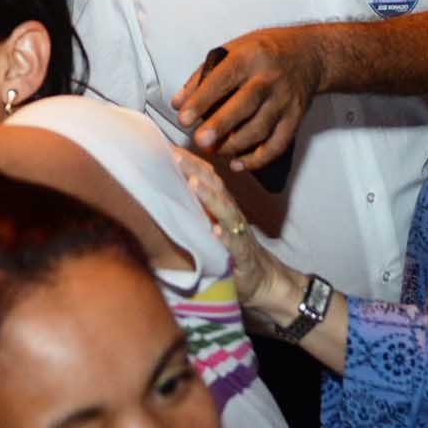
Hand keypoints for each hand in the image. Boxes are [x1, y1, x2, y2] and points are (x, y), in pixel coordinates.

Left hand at [168, 26, 320, 169]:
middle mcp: (269, 79)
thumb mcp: (233, 50)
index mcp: (250, 57)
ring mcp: (285, 100)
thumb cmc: (263, 52)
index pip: (223, 79)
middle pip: (245, 105)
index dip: (202, 100)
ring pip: (260, 128)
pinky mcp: (295, 118)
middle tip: (200, 142)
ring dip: (235, 145)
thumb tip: (178, 103)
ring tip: (214, 151)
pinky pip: (277, 144)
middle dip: (220, 125)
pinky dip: (257, 159)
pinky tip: (237, 163)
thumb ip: (203, 76)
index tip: (183, 118)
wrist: (309, 54)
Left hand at [169, 146, 287, 315]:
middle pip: (215, 187)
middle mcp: (231, 216)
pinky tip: (216, 230)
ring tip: (193, 184)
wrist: (264, 280)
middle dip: (195, 171)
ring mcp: (238, 234)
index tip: (168, 148)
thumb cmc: (231, 253)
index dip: (190, 163)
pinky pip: (236, 245)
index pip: (206, 179)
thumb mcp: (209, 229)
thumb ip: (194, 214)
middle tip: (176, 155)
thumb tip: (162, 201)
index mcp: (221, 208)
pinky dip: (226, 237)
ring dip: (209, 197)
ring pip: (226, 211)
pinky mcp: (244, 256)